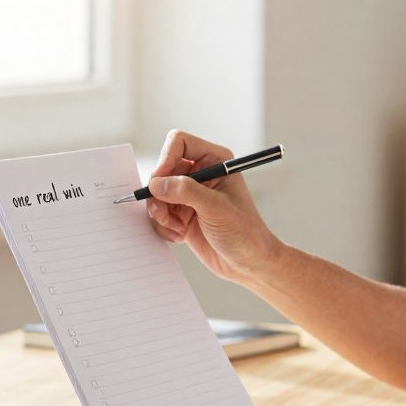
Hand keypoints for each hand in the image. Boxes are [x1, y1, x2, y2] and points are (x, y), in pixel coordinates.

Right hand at [145, 130, 281, 284]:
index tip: (159, 182)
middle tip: (163, 213)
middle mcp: (200, 173)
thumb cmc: (244, 231)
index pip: (179, 143)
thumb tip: (156, 184)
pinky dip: (163, 225)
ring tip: (176, 228)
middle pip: (163, 170)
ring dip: (160, 212)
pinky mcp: (182, 214)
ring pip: (157, 193)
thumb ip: (185, 192)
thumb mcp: (215, 208)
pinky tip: (180, 236)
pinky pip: (159, 213)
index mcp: (214, 160)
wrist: (249, 263)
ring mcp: (190, 195)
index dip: (165, 159)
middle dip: (159, 193)